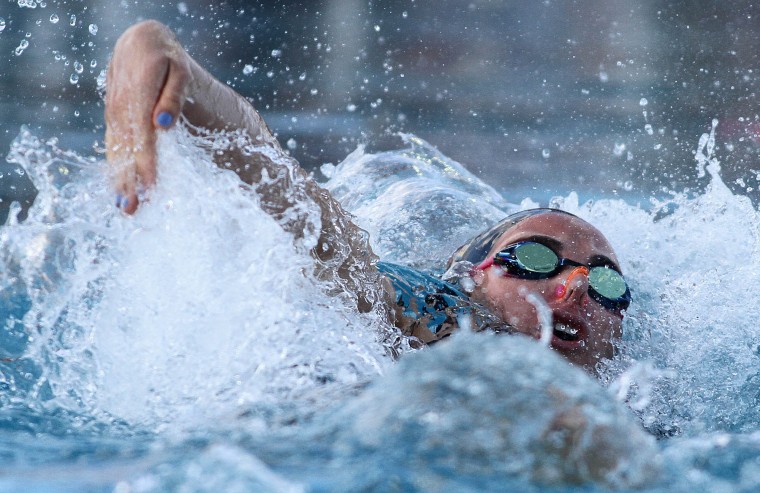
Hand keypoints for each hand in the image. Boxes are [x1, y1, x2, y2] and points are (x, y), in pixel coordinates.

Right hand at [105, 20, 190, 213]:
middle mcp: (121, 107)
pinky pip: (113, 147)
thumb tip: (163, 125)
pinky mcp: (113, 120)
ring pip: (115, 150)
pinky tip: (118, 190)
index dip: (145, 160)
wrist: (139, 45)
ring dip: (119, 180)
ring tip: (125, 207)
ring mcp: (113, 114)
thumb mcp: (179, 72)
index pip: (142, 134)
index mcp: (138, 94)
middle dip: (129, 179)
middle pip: (125, 148)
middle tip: (132, 208)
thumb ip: (173, 97)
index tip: (151, 184)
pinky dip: (115, 169)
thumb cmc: (167, 60)